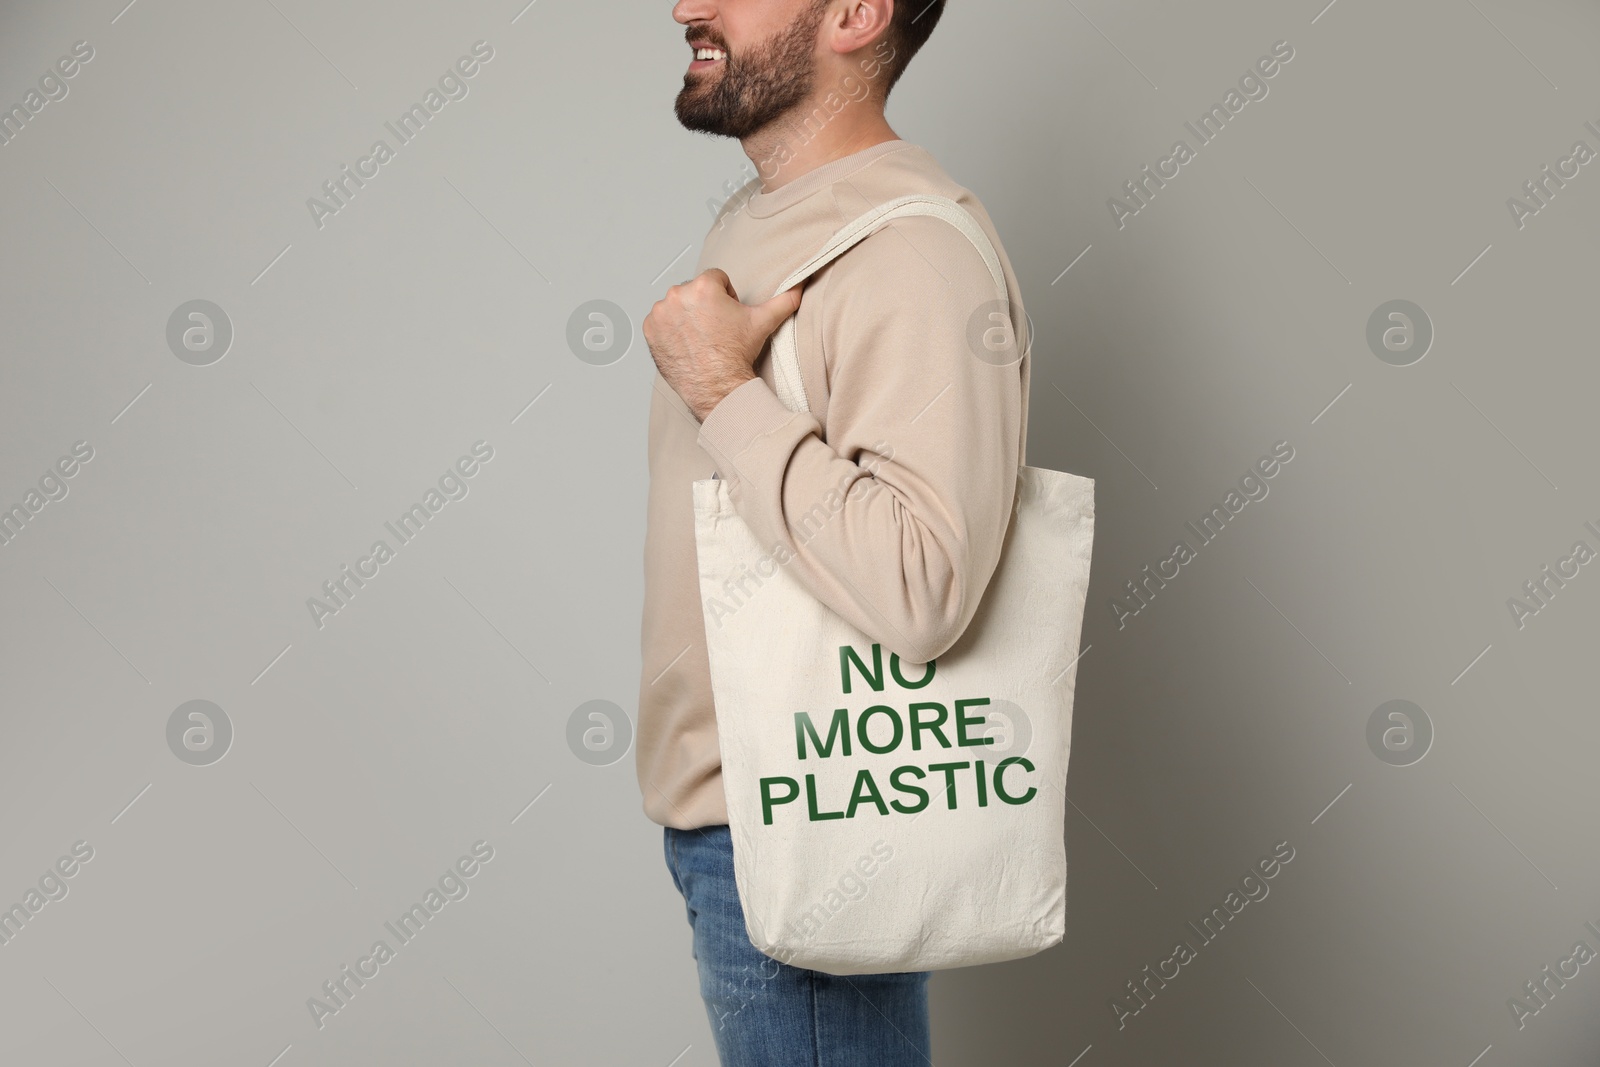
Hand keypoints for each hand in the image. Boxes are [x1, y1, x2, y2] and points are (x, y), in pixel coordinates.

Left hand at [644, 268, 802, 421]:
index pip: (716, 279)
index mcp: (704, 286)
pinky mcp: (650, 330)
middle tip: (715, 330)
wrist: (717, 387)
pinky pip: (660, 321)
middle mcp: (678, 295)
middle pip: (695, 290)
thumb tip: (802, 284)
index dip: (725, 297)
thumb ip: (784, 299)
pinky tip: (686, 344)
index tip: (727, 318)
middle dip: (704, 306)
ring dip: (686, 316)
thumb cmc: (737, 355)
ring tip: (700, 338)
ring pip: (677, 305)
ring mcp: (661, 313)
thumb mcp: (763, 322)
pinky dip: (669, 330)